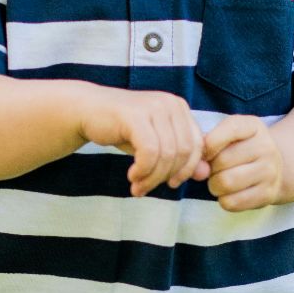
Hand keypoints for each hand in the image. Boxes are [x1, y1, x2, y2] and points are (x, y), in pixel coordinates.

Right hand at [77, 87, 210, 196]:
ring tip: (137, 186)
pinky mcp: (136, 115)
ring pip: (167, 154)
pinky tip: (132, 176)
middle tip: (147, 188)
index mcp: (179, 108)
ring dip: (152, 177)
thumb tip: (205, 175)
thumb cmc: (123, 129)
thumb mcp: (155, 144)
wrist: (87, 110)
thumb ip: (180, 157)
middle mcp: (171, 104)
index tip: (171, 184)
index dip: (187, 170)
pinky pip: (149, 151)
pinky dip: (143, 170)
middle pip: (183, 152)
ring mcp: (154, 107)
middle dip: (166, 176)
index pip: (197, 145)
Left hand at [202, 115, 287, 210]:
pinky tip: (229, 194)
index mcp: (254, 126)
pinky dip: (223, 200)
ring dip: (214, 186)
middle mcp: (266, 147)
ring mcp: (269, 172)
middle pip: (222, 161)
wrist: (276, 168)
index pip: (229, 129)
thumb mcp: (230, 134)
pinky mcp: (267, 194)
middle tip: (213, 170)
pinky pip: (232, 202)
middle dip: (209, 169)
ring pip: (226, 183)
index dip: (209, 145)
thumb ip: (210, 141)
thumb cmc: (242, 149)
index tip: (206, 153)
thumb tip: (195, 164)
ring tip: (219, 182)